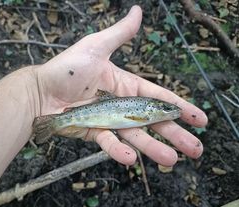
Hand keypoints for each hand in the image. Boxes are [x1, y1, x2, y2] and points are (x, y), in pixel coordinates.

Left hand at [35, 5, 207, 165]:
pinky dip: (119, 151)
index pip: (157, 98)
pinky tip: (130, 158)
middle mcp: (120, 105)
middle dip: (175, 134)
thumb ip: (119, 34)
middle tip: (195, 149)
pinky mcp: (94, 133)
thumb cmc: (66, 69)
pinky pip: (109, 143)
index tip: (198, 118)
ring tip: (172, 159)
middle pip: (152, 122)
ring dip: (154, 148)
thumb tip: (138, 11)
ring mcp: (108, 121)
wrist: (40, 91)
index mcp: (125, 86)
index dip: (179, 107)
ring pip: (135, 137)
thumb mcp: (95, 47)